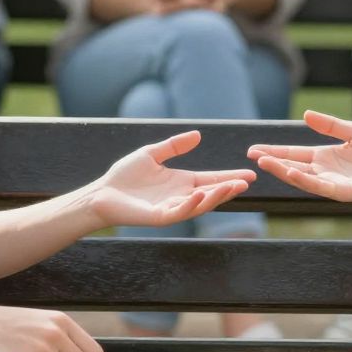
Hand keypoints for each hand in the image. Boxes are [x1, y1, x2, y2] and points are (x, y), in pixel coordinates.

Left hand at [90, 130, 255, 225]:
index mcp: (181, 182)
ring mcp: (172, 208)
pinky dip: (191, 204)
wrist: (103, 193)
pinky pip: (180, 212)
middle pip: (211, 193)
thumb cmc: (125, 175)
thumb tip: (198, 135)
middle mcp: (181, 196)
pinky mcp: (160, 217)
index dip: (229, 177)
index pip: (211, 179)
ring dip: (217, 196)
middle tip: (247, 181)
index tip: (249, 174)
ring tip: (232, 187)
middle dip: (229, 188)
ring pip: (200, 205)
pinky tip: (199, 194)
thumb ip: (174, 146)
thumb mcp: (152, 154)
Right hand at [247, 110, 351, 206]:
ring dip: (281, 170)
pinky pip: (316, 185)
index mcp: (325, 156)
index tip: (254, 149)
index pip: (294, 153)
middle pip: (291, 165)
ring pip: (299, 176)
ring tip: (263, 162)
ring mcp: (329, 182)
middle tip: (251, 155)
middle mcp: (323, 170)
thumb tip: (305, 114)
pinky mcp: (339, 191)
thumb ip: (330, 125)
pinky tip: (288, 172)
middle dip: (271, 161)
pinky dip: (301, 179)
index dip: (275, 151)